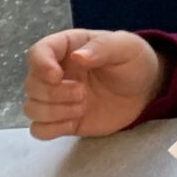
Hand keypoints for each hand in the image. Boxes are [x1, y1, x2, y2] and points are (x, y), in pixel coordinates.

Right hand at [24, 30, 163, 138]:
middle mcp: (56, 72)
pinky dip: (51, 129)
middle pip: (31, 84)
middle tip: (83, 92)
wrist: (145, 91)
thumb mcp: (127, 47)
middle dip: (54, 92)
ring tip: (83, 106)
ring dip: (54, 111)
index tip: (56, 76)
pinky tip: (74, 122)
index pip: (38, 52)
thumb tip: (76, 56)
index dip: (40, 64)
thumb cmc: (134, 62)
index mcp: (68, 48)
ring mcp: (57, 97)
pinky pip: (39, 129)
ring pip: (31, 107)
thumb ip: (103, 47)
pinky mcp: (61, 119)